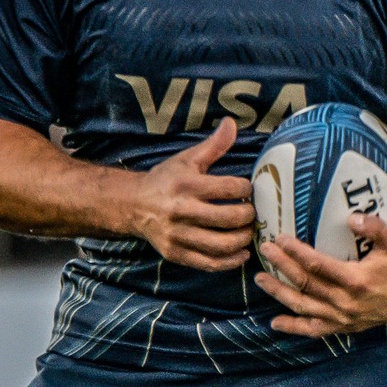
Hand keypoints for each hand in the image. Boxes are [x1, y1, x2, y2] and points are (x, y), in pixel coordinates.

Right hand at [123, 116, 254, 271]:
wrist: (134, 205)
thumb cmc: (166, 180)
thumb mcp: (187, 159)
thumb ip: (213, 145)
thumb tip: (232, 123)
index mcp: (187, 185)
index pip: (230, 188)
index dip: (247, 189)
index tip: (249, 190)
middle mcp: (182, 211)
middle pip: (229, 218)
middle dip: (249, 216)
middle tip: (253, 213)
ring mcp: (178, 235)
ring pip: (222, 244)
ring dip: (243, 239)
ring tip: (249, 232)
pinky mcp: (176, 254)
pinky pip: (209, 263)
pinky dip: (230, 261)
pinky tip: (241, 253)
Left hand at [256, 213, 386, 335]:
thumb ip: (375, 228)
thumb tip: (351, 217)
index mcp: (357, 281)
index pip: (317, 265)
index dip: (296, 252)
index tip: (279, 238)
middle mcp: (347, 303)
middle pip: (306, 284)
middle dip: (282, 267)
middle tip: (264, 250)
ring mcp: (344, 318)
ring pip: (304, 307)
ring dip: (280, 294)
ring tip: (261, 279)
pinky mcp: (346, 327)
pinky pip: (315, 330)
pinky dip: (295, 328)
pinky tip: (276, 323)